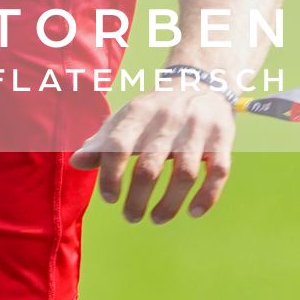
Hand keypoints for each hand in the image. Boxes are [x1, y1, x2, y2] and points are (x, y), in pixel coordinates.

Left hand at [69, 87, 233, 222]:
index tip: (110, 199)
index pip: (119, 145)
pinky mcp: (223, 139)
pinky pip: (218, 172)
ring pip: (185, 174)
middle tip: (130, 217)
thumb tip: (76, 163)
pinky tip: (193, 212)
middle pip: (150, 166)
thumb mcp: (126, 117)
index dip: (110, 175)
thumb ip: (102, 141)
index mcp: (139, 112)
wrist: (200, 81)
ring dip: (169, 203)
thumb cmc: (155, 109)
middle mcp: (168, 119)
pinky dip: (207, 196)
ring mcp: (197, 129)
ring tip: (156, 219)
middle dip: (137, 198)